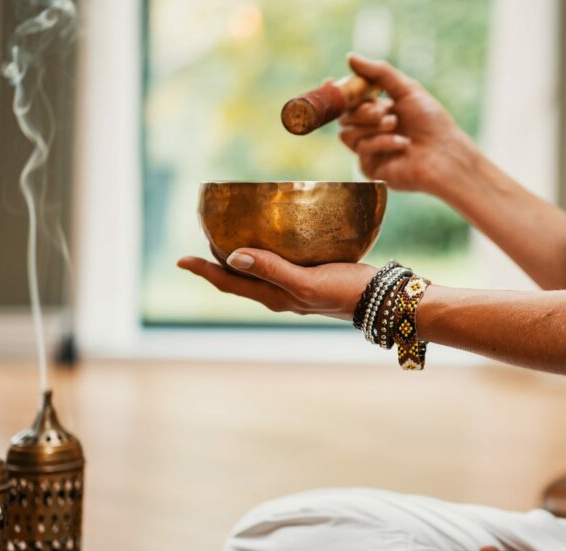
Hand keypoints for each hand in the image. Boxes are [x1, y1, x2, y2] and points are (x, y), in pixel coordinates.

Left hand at [176, 249, 375, 321]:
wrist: (384, 300)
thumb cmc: (346, 292)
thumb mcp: (306, 282)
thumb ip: (272, 269)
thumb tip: (233, 256)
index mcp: (274, 296)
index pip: (229, 283)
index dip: (203, 270)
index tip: (180, 259)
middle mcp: (281, 293)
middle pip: (239, 278)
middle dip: (217, 262)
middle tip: (202, 238)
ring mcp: (297, 286)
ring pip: (258, 271)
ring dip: (240, 256)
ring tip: (229, 235)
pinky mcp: (313, 276)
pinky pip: (279, 262)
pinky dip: (267, 250)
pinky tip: (275, 235)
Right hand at [339, 53, 479, 199]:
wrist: (445, 153)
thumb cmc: (431, 122)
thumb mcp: (406, 89)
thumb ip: (379, 73)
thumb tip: (350, 57)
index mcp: (378, 111)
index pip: (349, 101)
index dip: (339, 92)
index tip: (330, 81)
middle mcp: (371, 131)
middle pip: (344, 116)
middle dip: (362, 110)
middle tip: (384, 110)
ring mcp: (370, 151)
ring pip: (347, 133)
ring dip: (371, 126)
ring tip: (394, 124)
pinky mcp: (371, 169)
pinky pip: (361, 149)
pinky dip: (381, 142)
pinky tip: (402, 143)